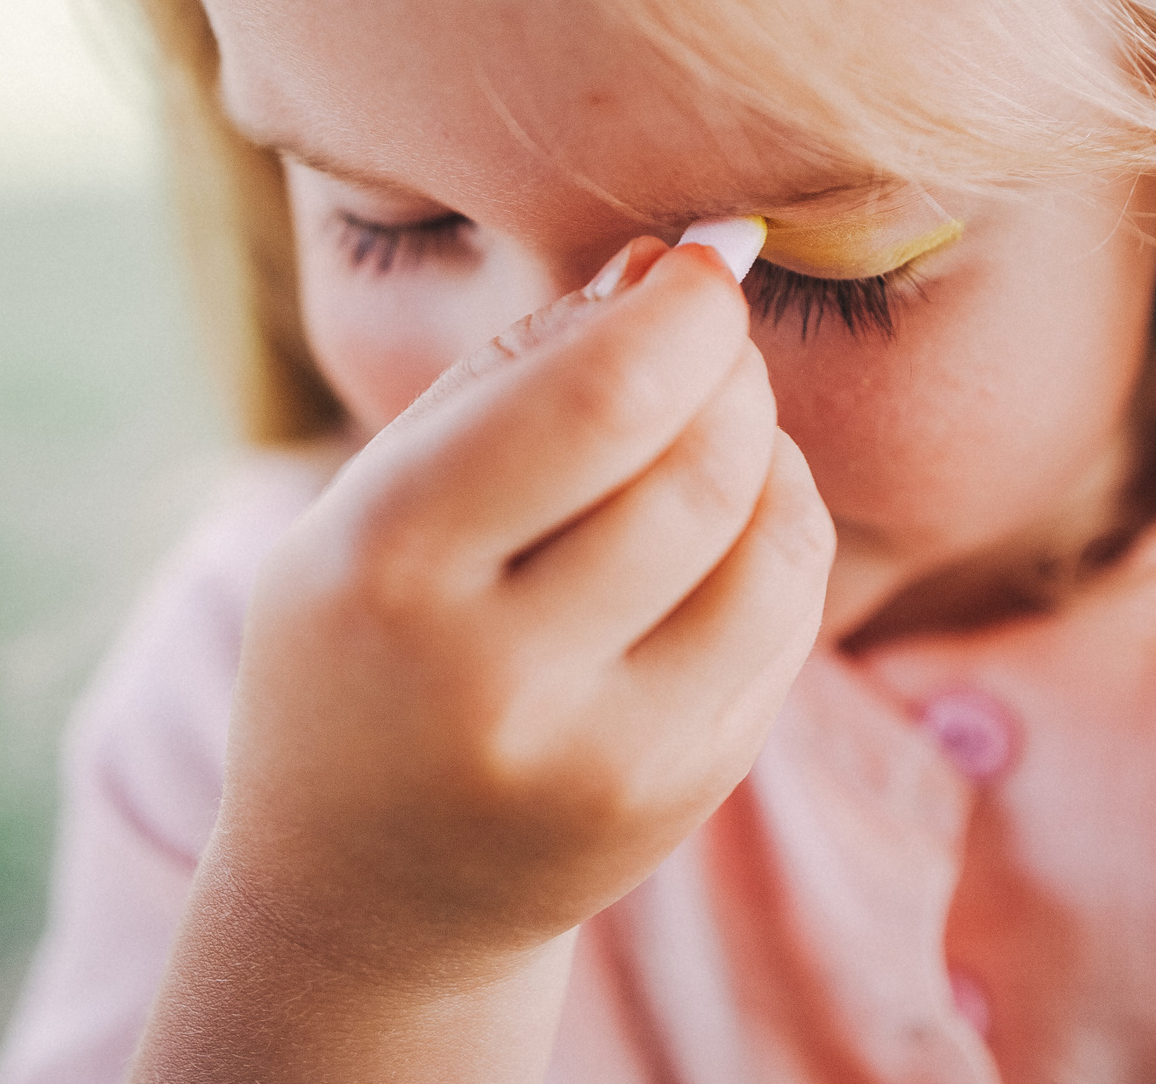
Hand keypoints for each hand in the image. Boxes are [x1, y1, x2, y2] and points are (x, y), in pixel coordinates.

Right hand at [173, 239, 832, 1021]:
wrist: (368, 896)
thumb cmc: (369, 645)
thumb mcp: (379, 501)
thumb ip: (512, 374)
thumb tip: (670, 261)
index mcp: (388, 568)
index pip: (598, 401)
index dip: (686, 310)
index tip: (707, 258)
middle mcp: (496, 679)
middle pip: (702, 467)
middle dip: (733, 371)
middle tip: (709, 338)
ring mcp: (603, 757)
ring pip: (773, 545)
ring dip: (771, 450)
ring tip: (716, 426)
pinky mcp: (683, 798)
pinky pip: (787, 623)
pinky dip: (779, 538)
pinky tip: (722, 525)